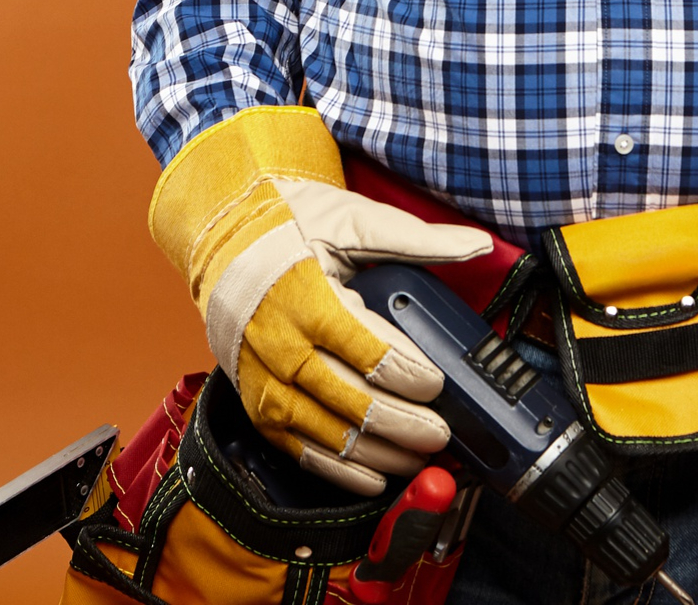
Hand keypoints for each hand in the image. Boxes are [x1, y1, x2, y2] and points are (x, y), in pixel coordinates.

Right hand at [149, 106, 491, 493]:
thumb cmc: (289, 224)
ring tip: (418, 456)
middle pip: (352, 401)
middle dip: (403, 423)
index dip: (409, 374)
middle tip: (440, 432)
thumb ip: (418, 239)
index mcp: (308, 298)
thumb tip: (476, 244)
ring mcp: (264, 380)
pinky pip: (298, 449)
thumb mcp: (354, 220)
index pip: (368, 351)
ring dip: (378, 452)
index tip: (438, 384)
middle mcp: (281, 346)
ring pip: (328, 434)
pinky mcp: (255, 402)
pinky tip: (373, 477)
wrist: (221, 238)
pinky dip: (338, 470)